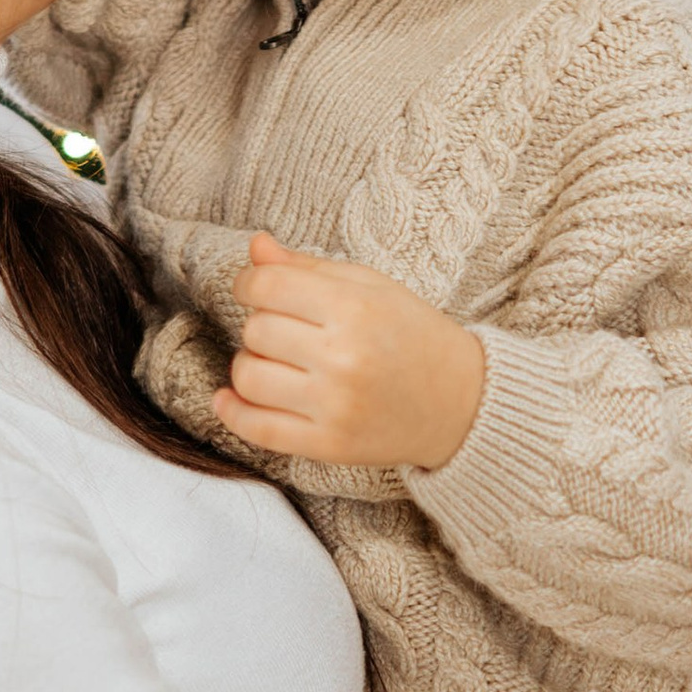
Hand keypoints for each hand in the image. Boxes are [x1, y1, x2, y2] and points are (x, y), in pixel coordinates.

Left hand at [212, 235, 485, 471]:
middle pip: (256, 331)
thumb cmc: (413, 335)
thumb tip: (255, 247)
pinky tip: (228, 399)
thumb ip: (308, 268)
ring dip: (250, 365)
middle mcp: (344, 357)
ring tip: (276, 363)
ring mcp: (335, 405)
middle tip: (285, 331)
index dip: (249, 283)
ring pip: (249, 377)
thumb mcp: (370, 288)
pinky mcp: (329, 444)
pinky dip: (233, 413)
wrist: (463, 403)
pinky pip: (258, 428)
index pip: (267, 286)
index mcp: (355, 308)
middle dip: (260, 325)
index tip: (255, 289)